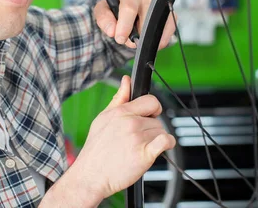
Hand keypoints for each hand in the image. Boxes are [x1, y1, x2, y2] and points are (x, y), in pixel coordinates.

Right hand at [69, 75, 175, 200]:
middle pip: (157, 119)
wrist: (90, 176)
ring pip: (161, 131)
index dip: (153, 108)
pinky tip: (159, 148)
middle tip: (138, 138)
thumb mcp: (103, 118)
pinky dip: (167, 144)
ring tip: (139, 147)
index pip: (150, 100)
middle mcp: (130, 123)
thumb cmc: (96, 149)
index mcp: (120, 112)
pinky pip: (166, 141)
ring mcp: (138, 138)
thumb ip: (118, 98)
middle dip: (151, 128)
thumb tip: (126, 80)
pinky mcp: (145, 154)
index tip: (150, 115)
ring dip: (155, 139)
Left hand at [93, 0, 174, 48]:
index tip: (120, 38)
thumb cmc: (117, 8)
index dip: (124, 25)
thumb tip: (112, 31)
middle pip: (146, 20)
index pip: (129, 8)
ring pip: (158, 28)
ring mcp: (162, 7)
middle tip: (130, 41)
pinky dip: (158, 42)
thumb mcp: (104, 10)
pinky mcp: (171, 17)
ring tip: (139, 39)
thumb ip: (104, 19)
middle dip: (137, 36)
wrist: (130, 8)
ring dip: (147, 40)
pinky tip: (150, 41)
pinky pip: (167, 34)